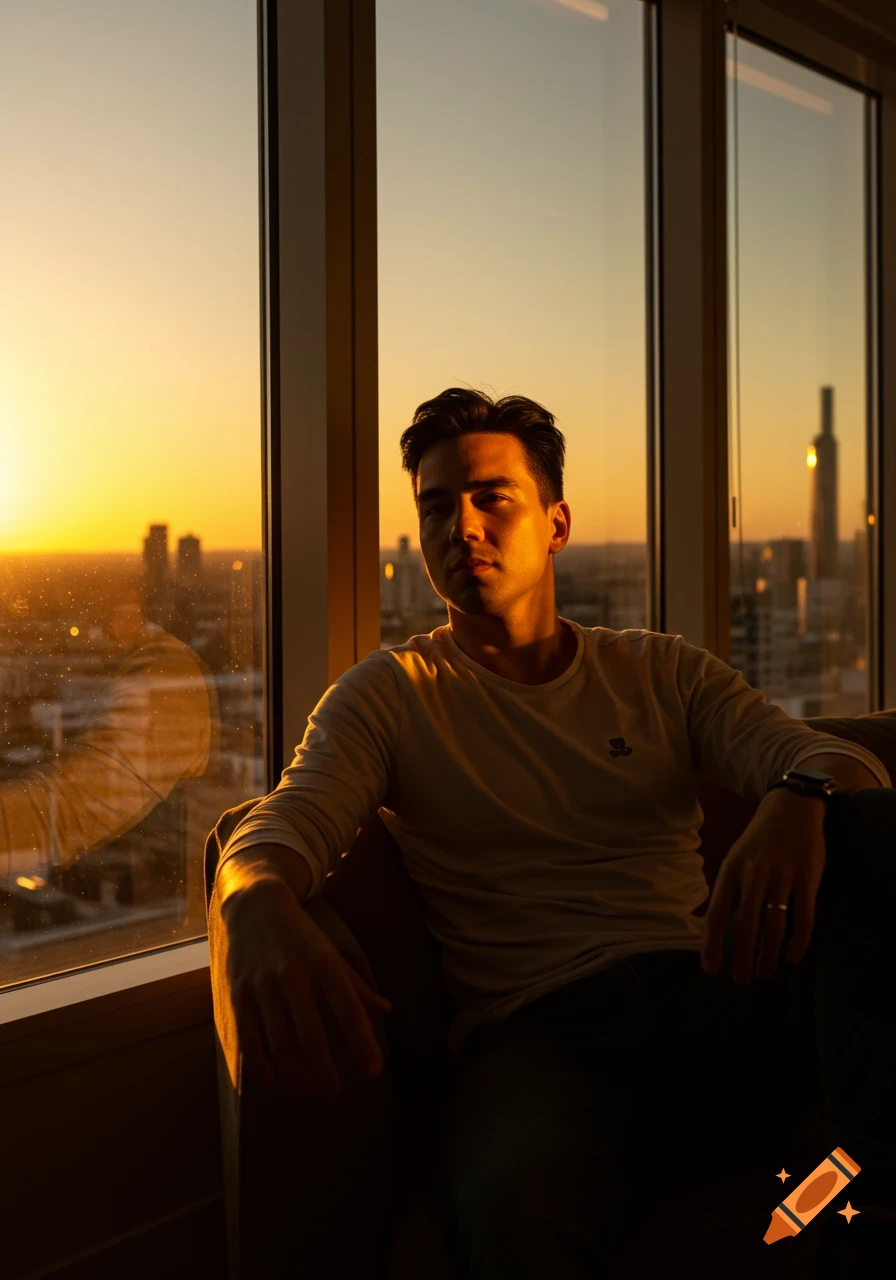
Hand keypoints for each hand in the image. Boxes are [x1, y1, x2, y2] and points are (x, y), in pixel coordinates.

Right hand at [220, 880, 392, 1097]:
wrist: (254, 903)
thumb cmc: (300, 934)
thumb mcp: (332, 952)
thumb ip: (356, 985)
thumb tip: (386, 1011)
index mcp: (324, 963)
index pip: (348, 1008)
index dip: (362, 1042)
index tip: (371, 1071)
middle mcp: (294, 974)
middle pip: (311, 1034)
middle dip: (324, 1070)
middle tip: (333, 1092)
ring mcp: (263, 985)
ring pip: (279, 1041)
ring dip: (294, 1073)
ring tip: (307, 1088)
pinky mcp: (239, 993)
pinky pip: (248, 1037)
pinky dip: (259, 1064)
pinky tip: (272, 1080)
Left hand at [700, 790, 826, 984]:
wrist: (793, 808)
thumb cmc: (760, 839)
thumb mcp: (736, 857)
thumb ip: (728, 889)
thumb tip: (711, 925)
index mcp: (732, 869)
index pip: (718, 912)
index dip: (713, 943)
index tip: (710, 968)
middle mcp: (755, 874)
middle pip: (746, 924)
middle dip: (742, 957)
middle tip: (741, 980)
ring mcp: (783, 875)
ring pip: (774, 924)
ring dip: (769, 954)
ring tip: (765, 972)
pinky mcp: (808, 878)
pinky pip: (804, 916)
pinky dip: (799, 941)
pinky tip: (794, 957)